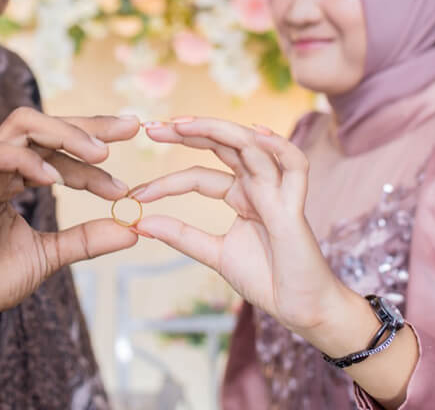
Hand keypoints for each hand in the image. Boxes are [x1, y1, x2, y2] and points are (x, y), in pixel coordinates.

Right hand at [0, 108, 139, 334]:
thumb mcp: (48, 255)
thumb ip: (86, 239)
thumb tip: (133, 229)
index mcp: (12, 174)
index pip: (57, 147)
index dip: (93, 151)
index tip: (130, 161)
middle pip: (42, 123)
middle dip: (87, 124)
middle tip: (128, 130)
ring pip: (22, 126)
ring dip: (65, 135)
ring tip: (100, 156)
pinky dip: (28, 161)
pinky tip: (55, 180)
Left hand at [132, 118, 354, 342]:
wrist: (300, 308)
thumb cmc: (266, 279)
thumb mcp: (214, 254)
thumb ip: (182, 236)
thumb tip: (140, 224)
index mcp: (241, 194)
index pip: (200, 175)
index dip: (167, 181)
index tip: (135, 194)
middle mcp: (259, 185)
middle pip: (224, 145)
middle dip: (188, 132)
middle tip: (152, 128)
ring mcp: (278, 191)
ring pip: (252, 145)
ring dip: (217, 130)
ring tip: (182, 125)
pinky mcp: (295, 206)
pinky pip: (295, 166)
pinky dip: (278, 146)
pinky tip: (253, 133)